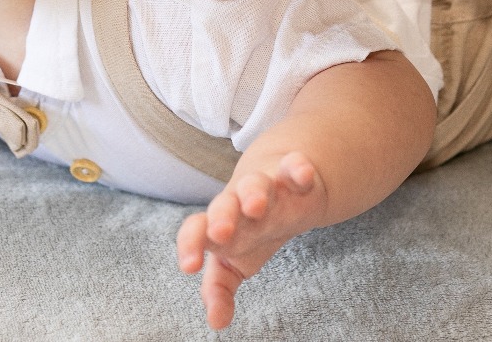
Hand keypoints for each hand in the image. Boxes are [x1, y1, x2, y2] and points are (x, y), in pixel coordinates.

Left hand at [177, 152, 330, 330]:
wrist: (281, 188)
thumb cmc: (251, 231)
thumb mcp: (234, 262)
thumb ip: (219, 290)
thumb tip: (216, 323)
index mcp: (219, 225)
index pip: (196, 229)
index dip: (190, 245)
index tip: (189, 267)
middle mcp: (238, 204)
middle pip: (225, 204)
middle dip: (222, 216)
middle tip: (221, 233)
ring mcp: (267, 187)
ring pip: (256, 183)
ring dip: (254, 193)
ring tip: (254, 206)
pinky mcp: (294, 176)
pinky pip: (295, 168)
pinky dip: (298, 169)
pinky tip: (303, 175)